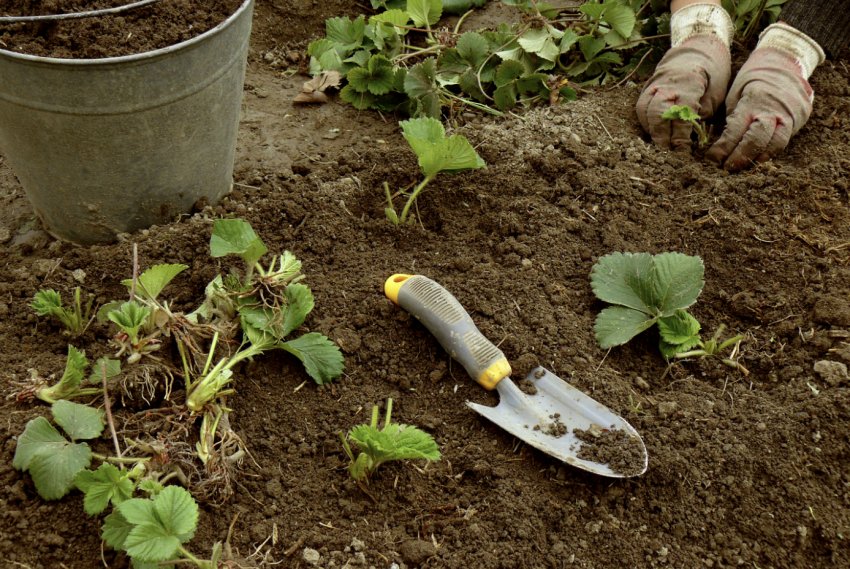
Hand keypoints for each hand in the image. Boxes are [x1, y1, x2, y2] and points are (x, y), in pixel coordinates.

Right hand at [636, 35, 730, 148]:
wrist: (696, 50)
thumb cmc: (711, 74)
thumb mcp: (716, 93)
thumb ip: (701, 114)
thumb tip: (689, 136)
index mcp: (688, 84)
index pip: (680, 115)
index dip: (680, 135)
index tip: (683, 151)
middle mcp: (666, 84)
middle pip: (657, 114)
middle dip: (661, 136)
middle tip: (667, 154)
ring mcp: (654, 86)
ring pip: (645, 112)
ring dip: (651, 131)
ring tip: (659, 146)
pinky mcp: (646, 90)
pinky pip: (641, 109)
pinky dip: (646, 123)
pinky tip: (654, 134)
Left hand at [706, 48, 813, 170]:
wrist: (785, 62)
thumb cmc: (753, 79)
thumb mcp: (736, 92)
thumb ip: (732, 117)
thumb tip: (720, 144)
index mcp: (753, 100)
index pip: (736, 130)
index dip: (723, 148)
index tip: (712, 159)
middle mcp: (774, 108)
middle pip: (757, 140)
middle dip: (740, 157)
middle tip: (727, 168)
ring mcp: (791, 113)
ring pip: (776, 144)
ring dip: (758, 158)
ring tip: (743, 167)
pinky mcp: (801, 117)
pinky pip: (786, 139)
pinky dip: (771, 151)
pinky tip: (759, 158)